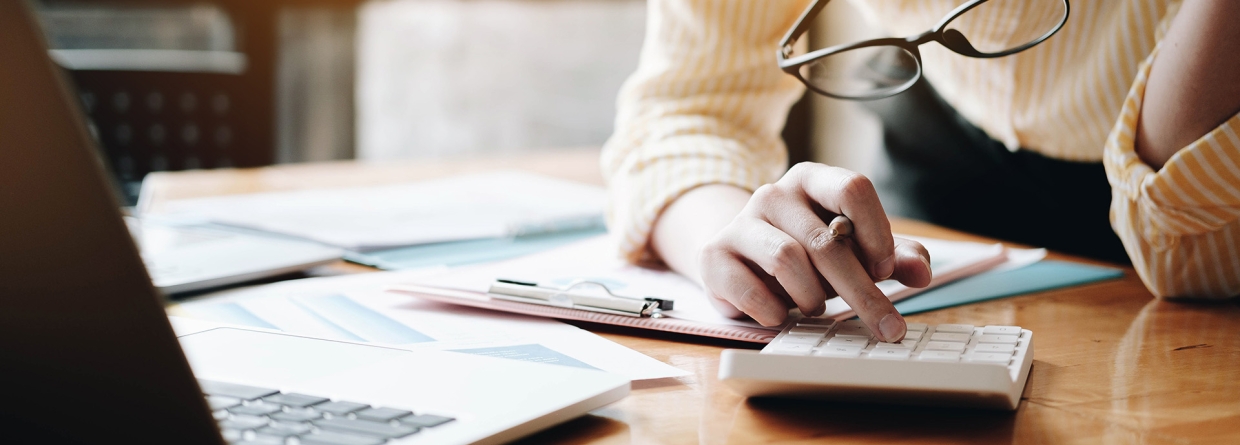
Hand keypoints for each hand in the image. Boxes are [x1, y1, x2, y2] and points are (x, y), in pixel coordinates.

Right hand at [697, 163, 931, 341]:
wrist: (738, 260)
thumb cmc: (805, 253)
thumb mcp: (853, 250)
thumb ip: (892, 256)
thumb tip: (921, 272)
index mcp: (811, 180)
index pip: (853, 188)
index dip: (876, 232)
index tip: (885, 269)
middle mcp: (773, 193)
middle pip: (826, 239)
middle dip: (861, 290)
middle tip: (886, 325)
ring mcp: (739, 223)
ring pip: (788, 261)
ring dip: (812, 297)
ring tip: (815, 307)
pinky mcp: (714, 257)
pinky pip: (752, 291)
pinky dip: (775, 311)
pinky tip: (781, 313)